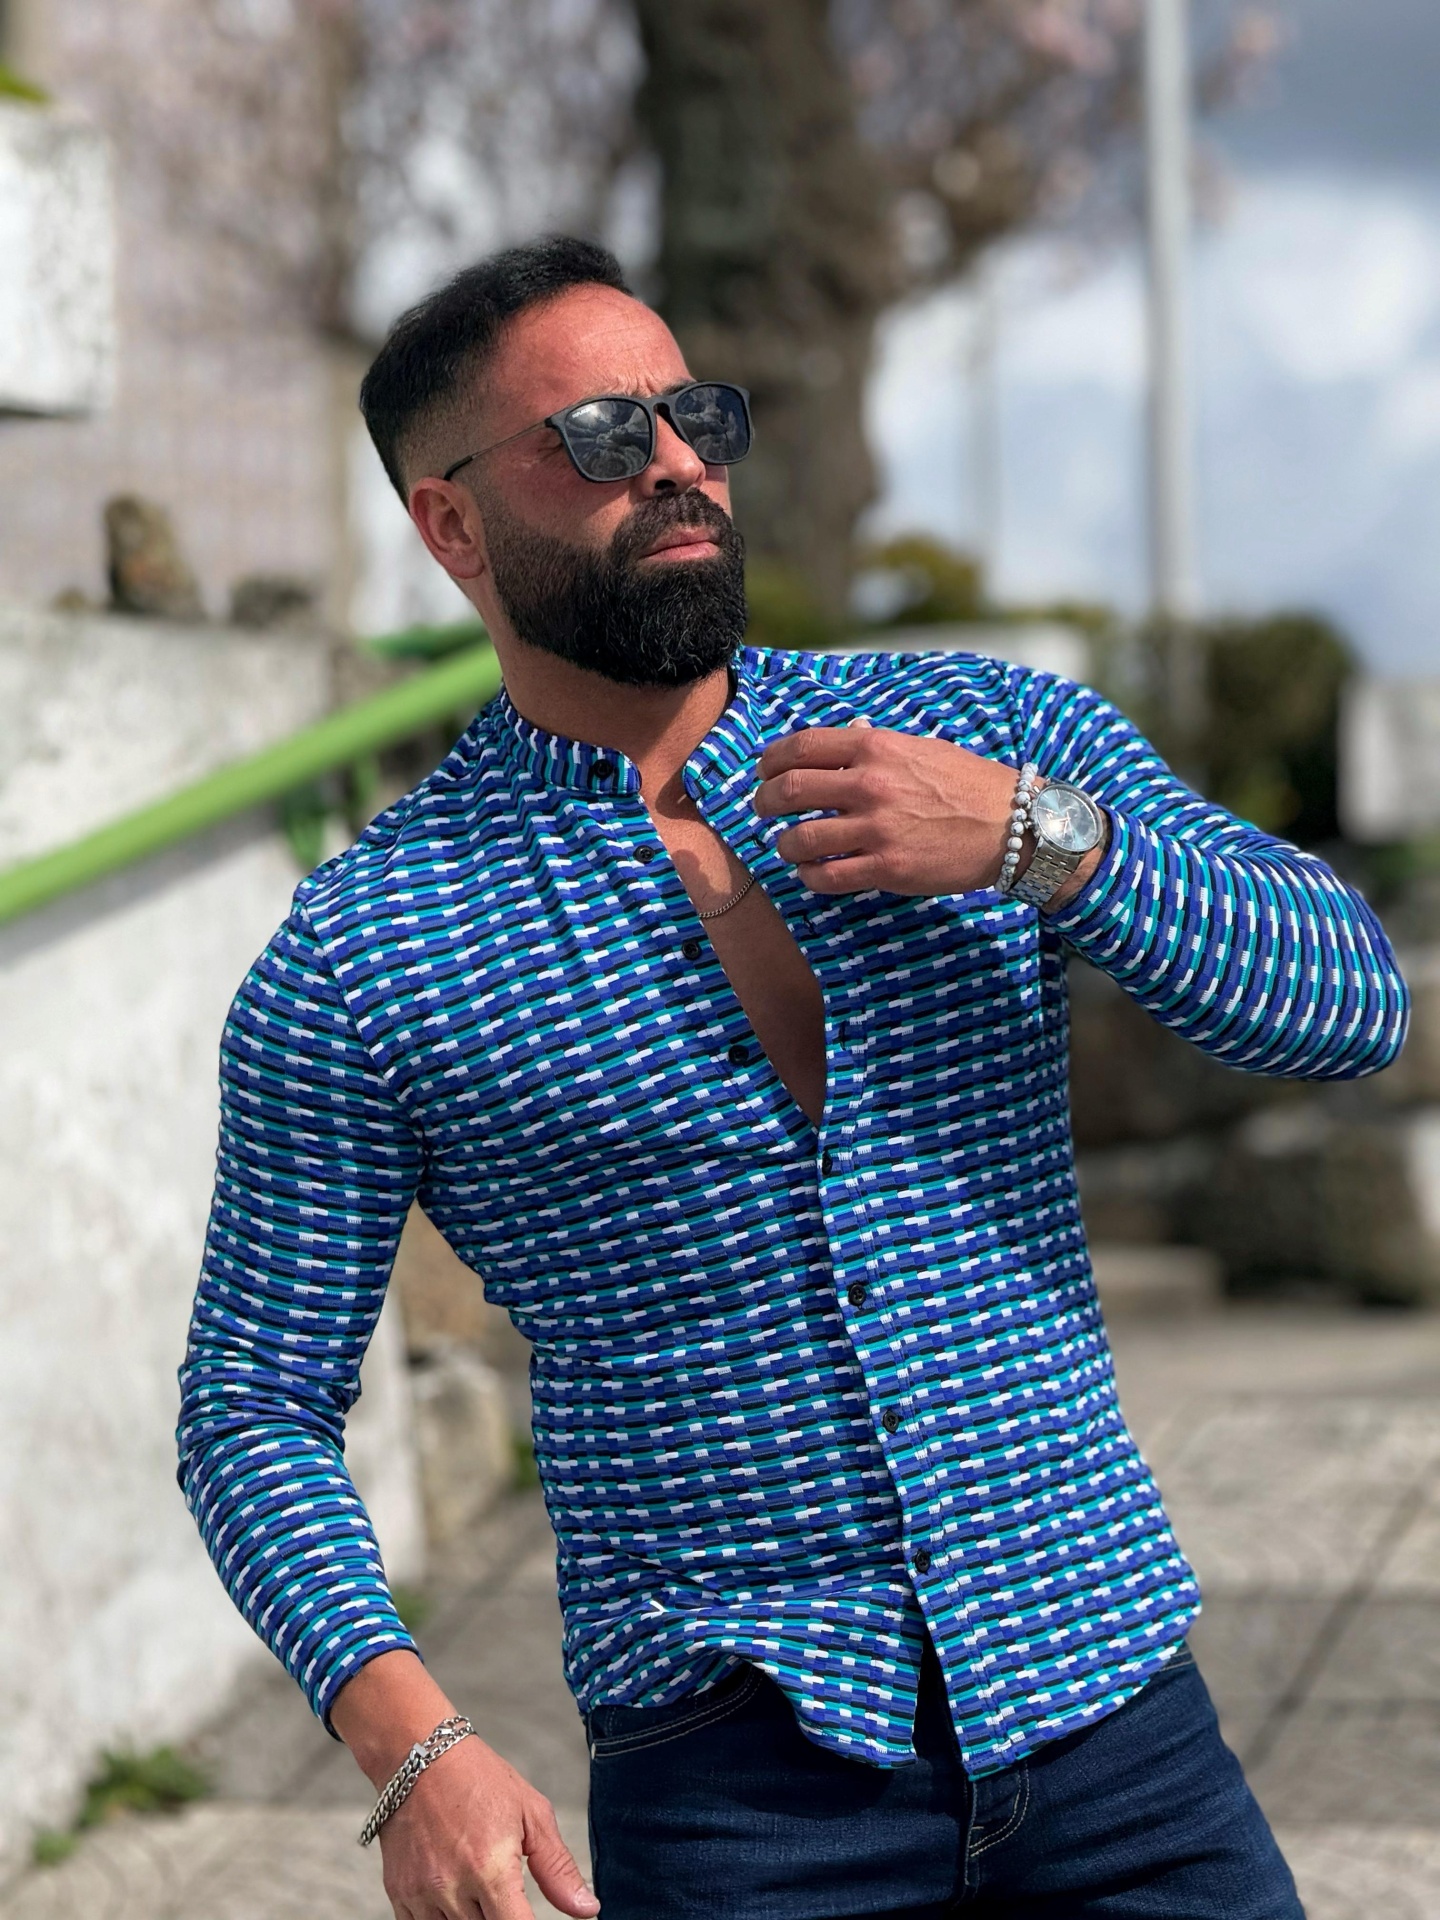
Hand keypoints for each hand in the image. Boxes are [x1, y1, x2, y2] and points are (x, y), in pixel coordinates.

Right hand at [333, 1650, 596, 1919]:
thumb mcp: (531, 1813)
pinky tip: (456, 1894)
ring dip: (474, 1918)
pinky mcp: (399, 1894)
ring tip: (481, 1889)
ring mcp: (421, 1894)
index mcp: (490, 1868)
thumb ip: (558, 1869)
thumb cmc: (479, 1778)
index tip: (532, 1919)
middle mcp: (453, 1887)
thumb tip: (588, 1910)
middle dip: (502, 1917)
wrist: (419, 1756)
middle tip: (505, 1890)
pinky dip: (444, 1919)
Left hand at [754, 725, 1016, 897]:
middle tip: (764, 810)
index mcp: (876, 747)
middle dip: (764, 803)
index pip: (799, 747)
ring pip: (798, 840)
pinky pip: (826, 877)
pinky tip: (815, 872)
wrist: (1013, 825)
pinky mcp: (887, 868)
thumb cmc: (966, 784)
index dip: (770, 761)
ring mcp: (877, 829)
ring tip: (790, 847)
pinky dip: (810, 876)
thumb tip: (842, 739)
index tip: (764, 773)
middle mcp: (871, 785)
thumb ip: (876, 746)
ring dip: (784, 845)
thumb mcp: (920, 748)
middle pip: (787, 791)